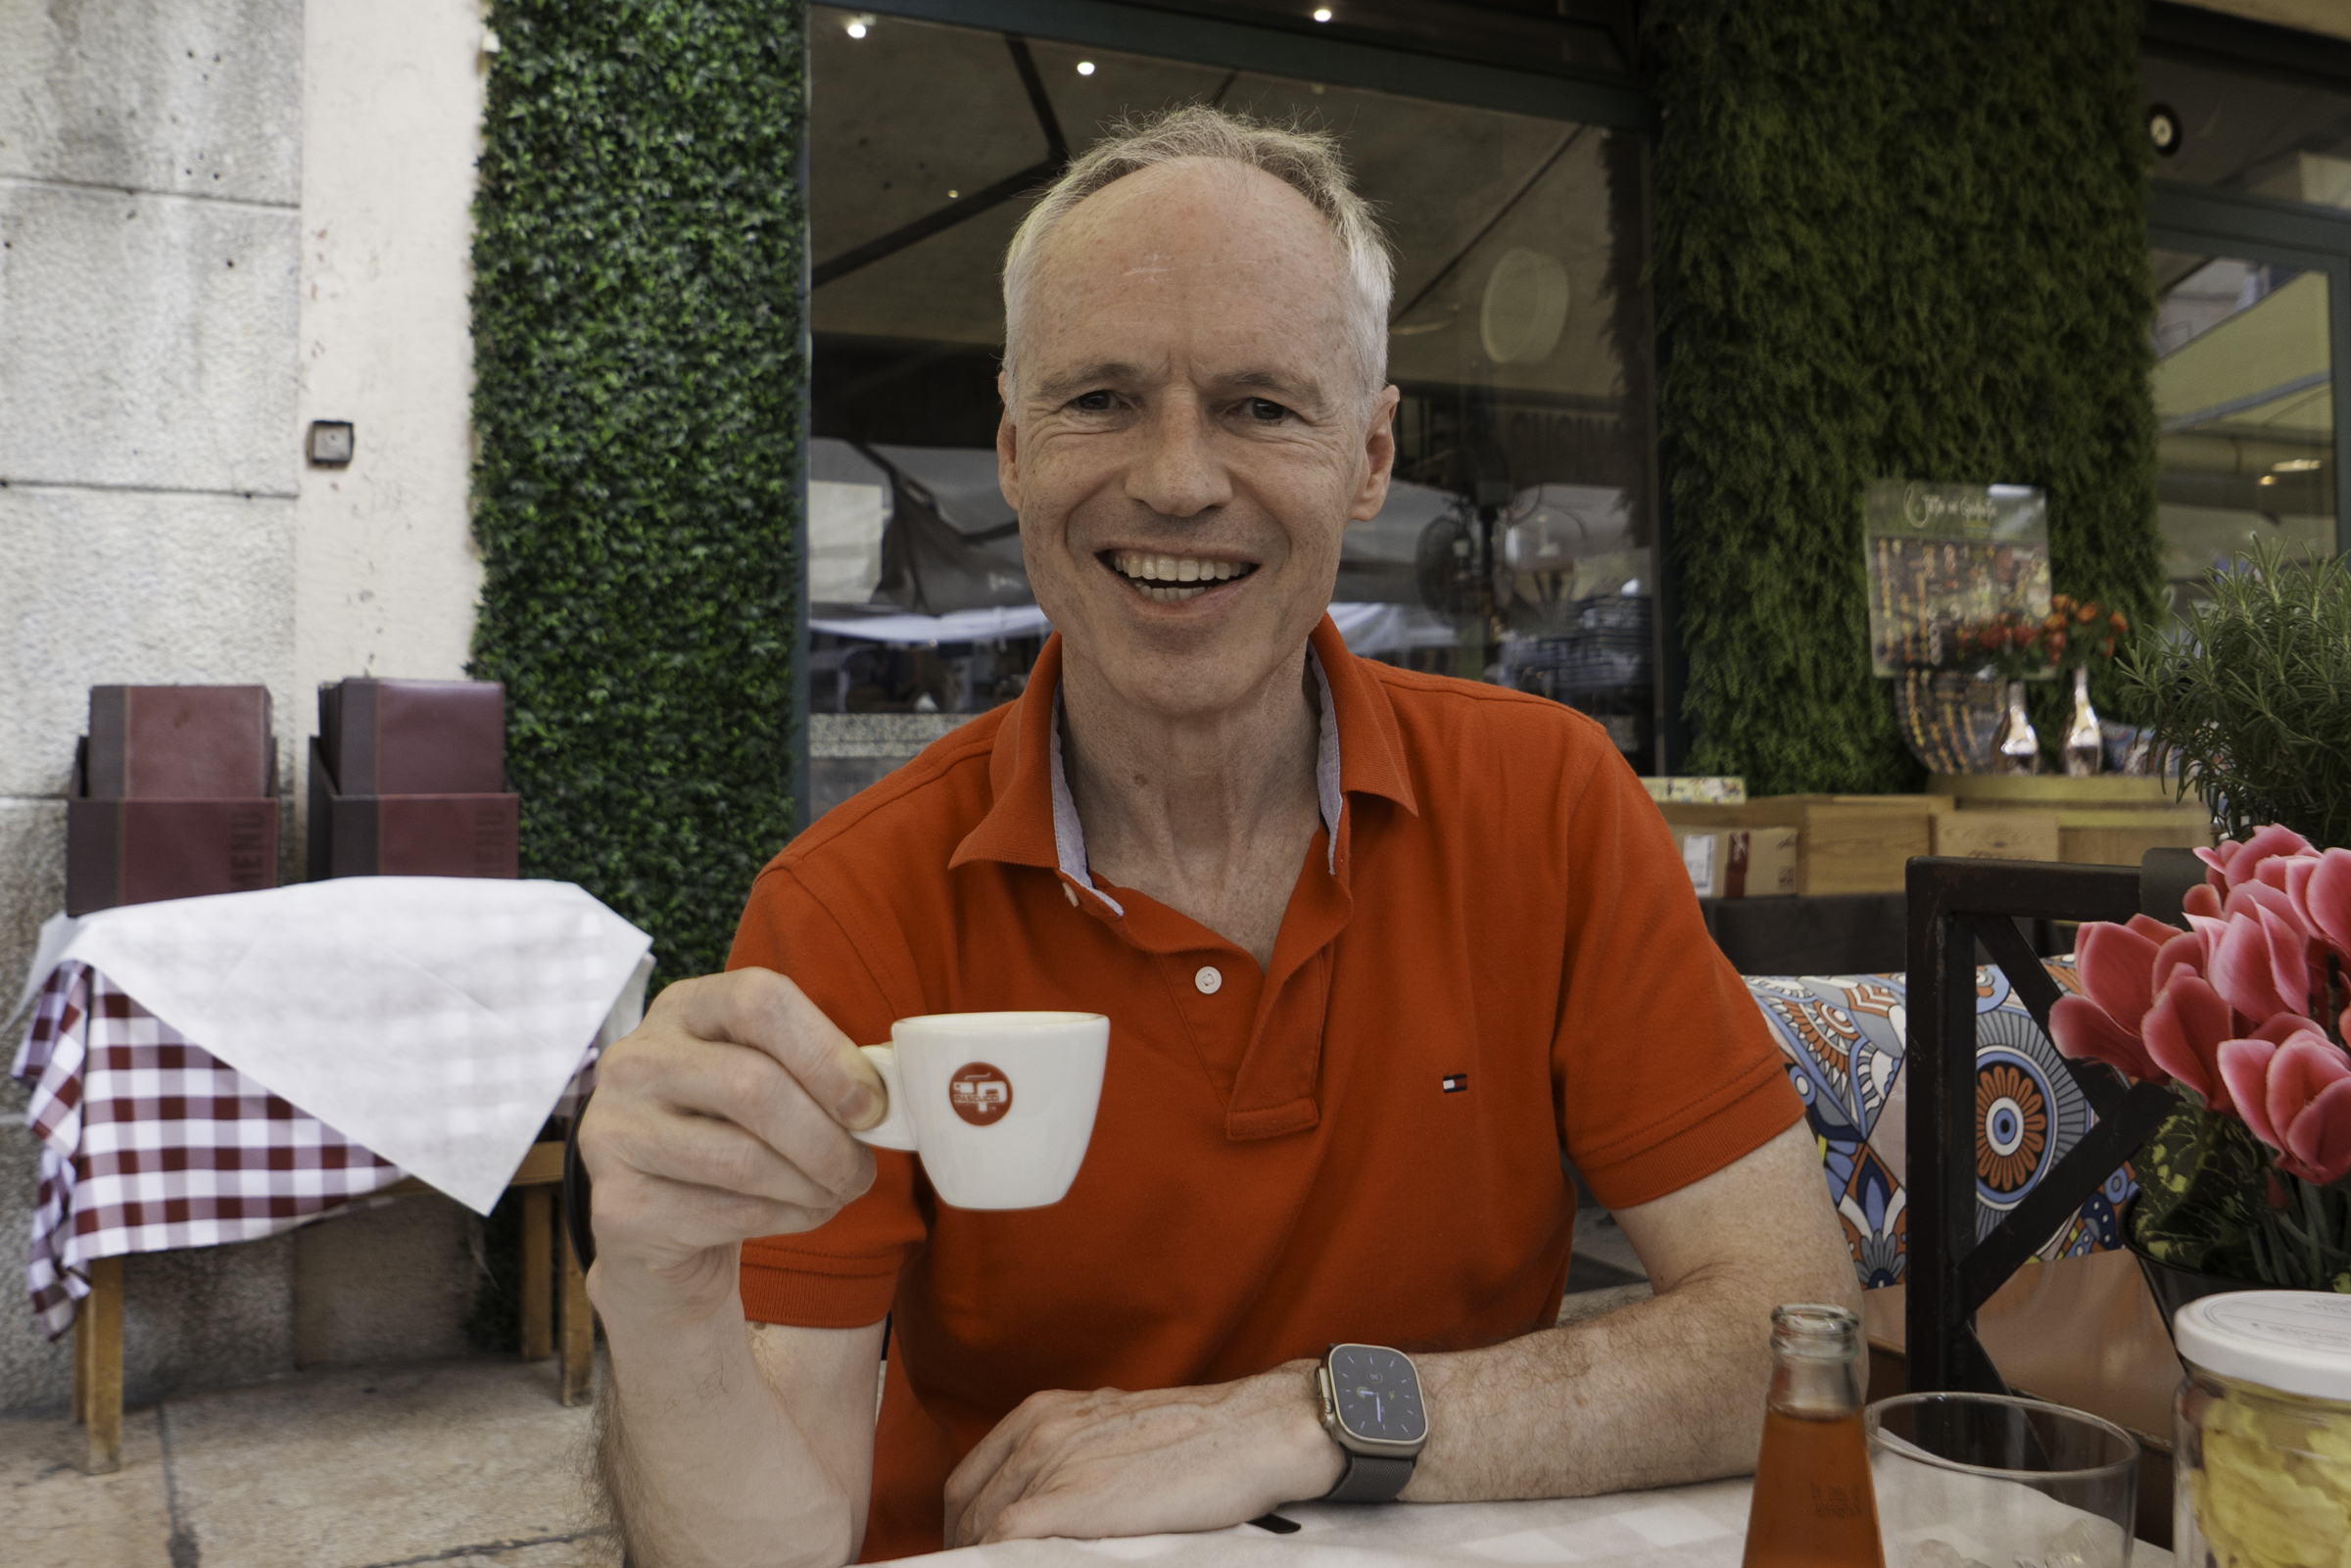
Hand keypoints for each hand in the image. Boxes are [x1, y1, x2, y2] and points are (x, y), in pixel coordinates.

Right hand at [579, 968, 888, 1320]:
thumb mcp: (767, 1084)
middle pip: (753, 1086)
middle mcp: (636, 1061)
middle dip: (828, 1137)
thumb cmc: (733, 1139)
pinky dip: (790, 1218)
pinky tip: (801, 1214)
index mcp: (682, 1010)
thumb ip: (815, 1072)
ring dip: (814, 1184)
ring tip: (836, 1191)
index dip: (826, 1052)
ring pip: (744, 1158)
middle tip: (861, 1168)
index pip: (757, 1000)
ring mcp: (615, 1134)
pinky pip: (732, 1213)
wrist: (663, 1232)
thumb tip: (882, 1095)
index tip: (870, 1104)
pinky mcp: (620, 1209)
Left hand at [943, 1362, 1343, 1545]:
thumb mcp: (1113, 1431)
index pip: (969, 1479)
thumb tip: (1047, 1504)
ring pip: (983, 1525)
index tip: (972, 1553)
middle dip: (964, 1546)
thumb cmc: (1198, 1439)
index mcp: (1045, 1411)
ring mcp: (1055, 1462)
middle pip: (967, 1504)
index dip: (962, 1525)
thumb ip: (1070, 1456)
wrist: (1250, 1432)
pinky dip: (1001, 1561)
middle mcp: (1041, 1429)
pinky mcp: (1075, 1498)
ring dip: (983, 1557)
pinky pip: (1006, 1538)